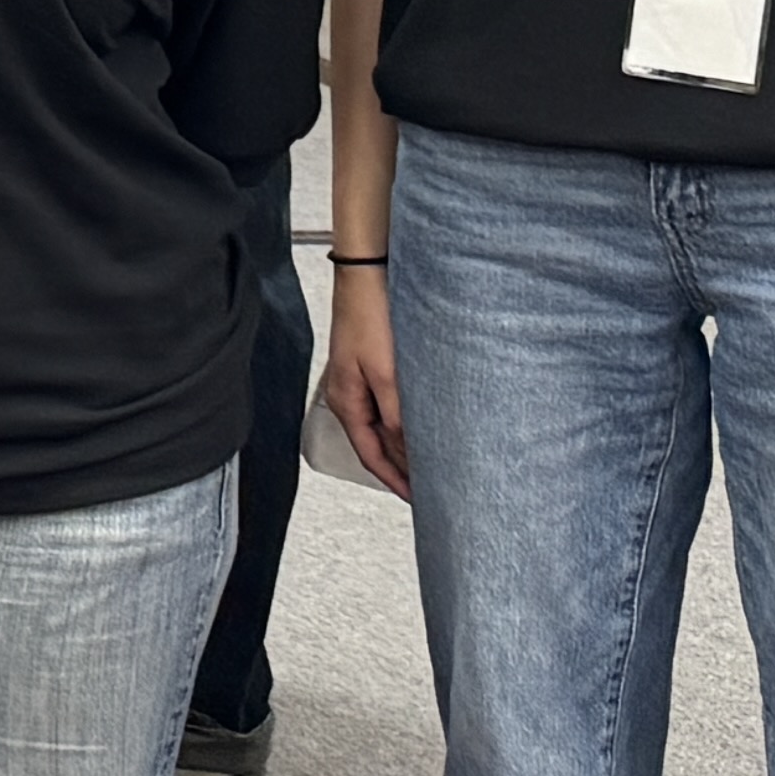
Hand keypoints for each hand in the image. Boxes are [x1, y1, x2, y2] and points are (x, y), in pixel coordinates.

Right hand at [317, 260, 407, 499]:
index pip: (371, 455)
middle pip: (374, 444)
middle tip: (428, 488)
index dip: (394, 481)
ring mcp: (357, 382)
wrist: (366, 276)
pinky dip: (403, 424)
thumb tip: (406, 448)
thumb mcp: (385, 372)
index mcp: (346, 401)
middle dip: (399, 468)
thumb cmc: (370, 317)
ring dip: (403, 446)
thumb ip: (396, 413)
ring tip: (428, 463)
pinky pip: (386, 408)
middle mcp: (348, 396)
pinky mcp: (369, 368)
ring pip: (382, 426)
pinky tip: (420, 425)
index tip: (417, 500)